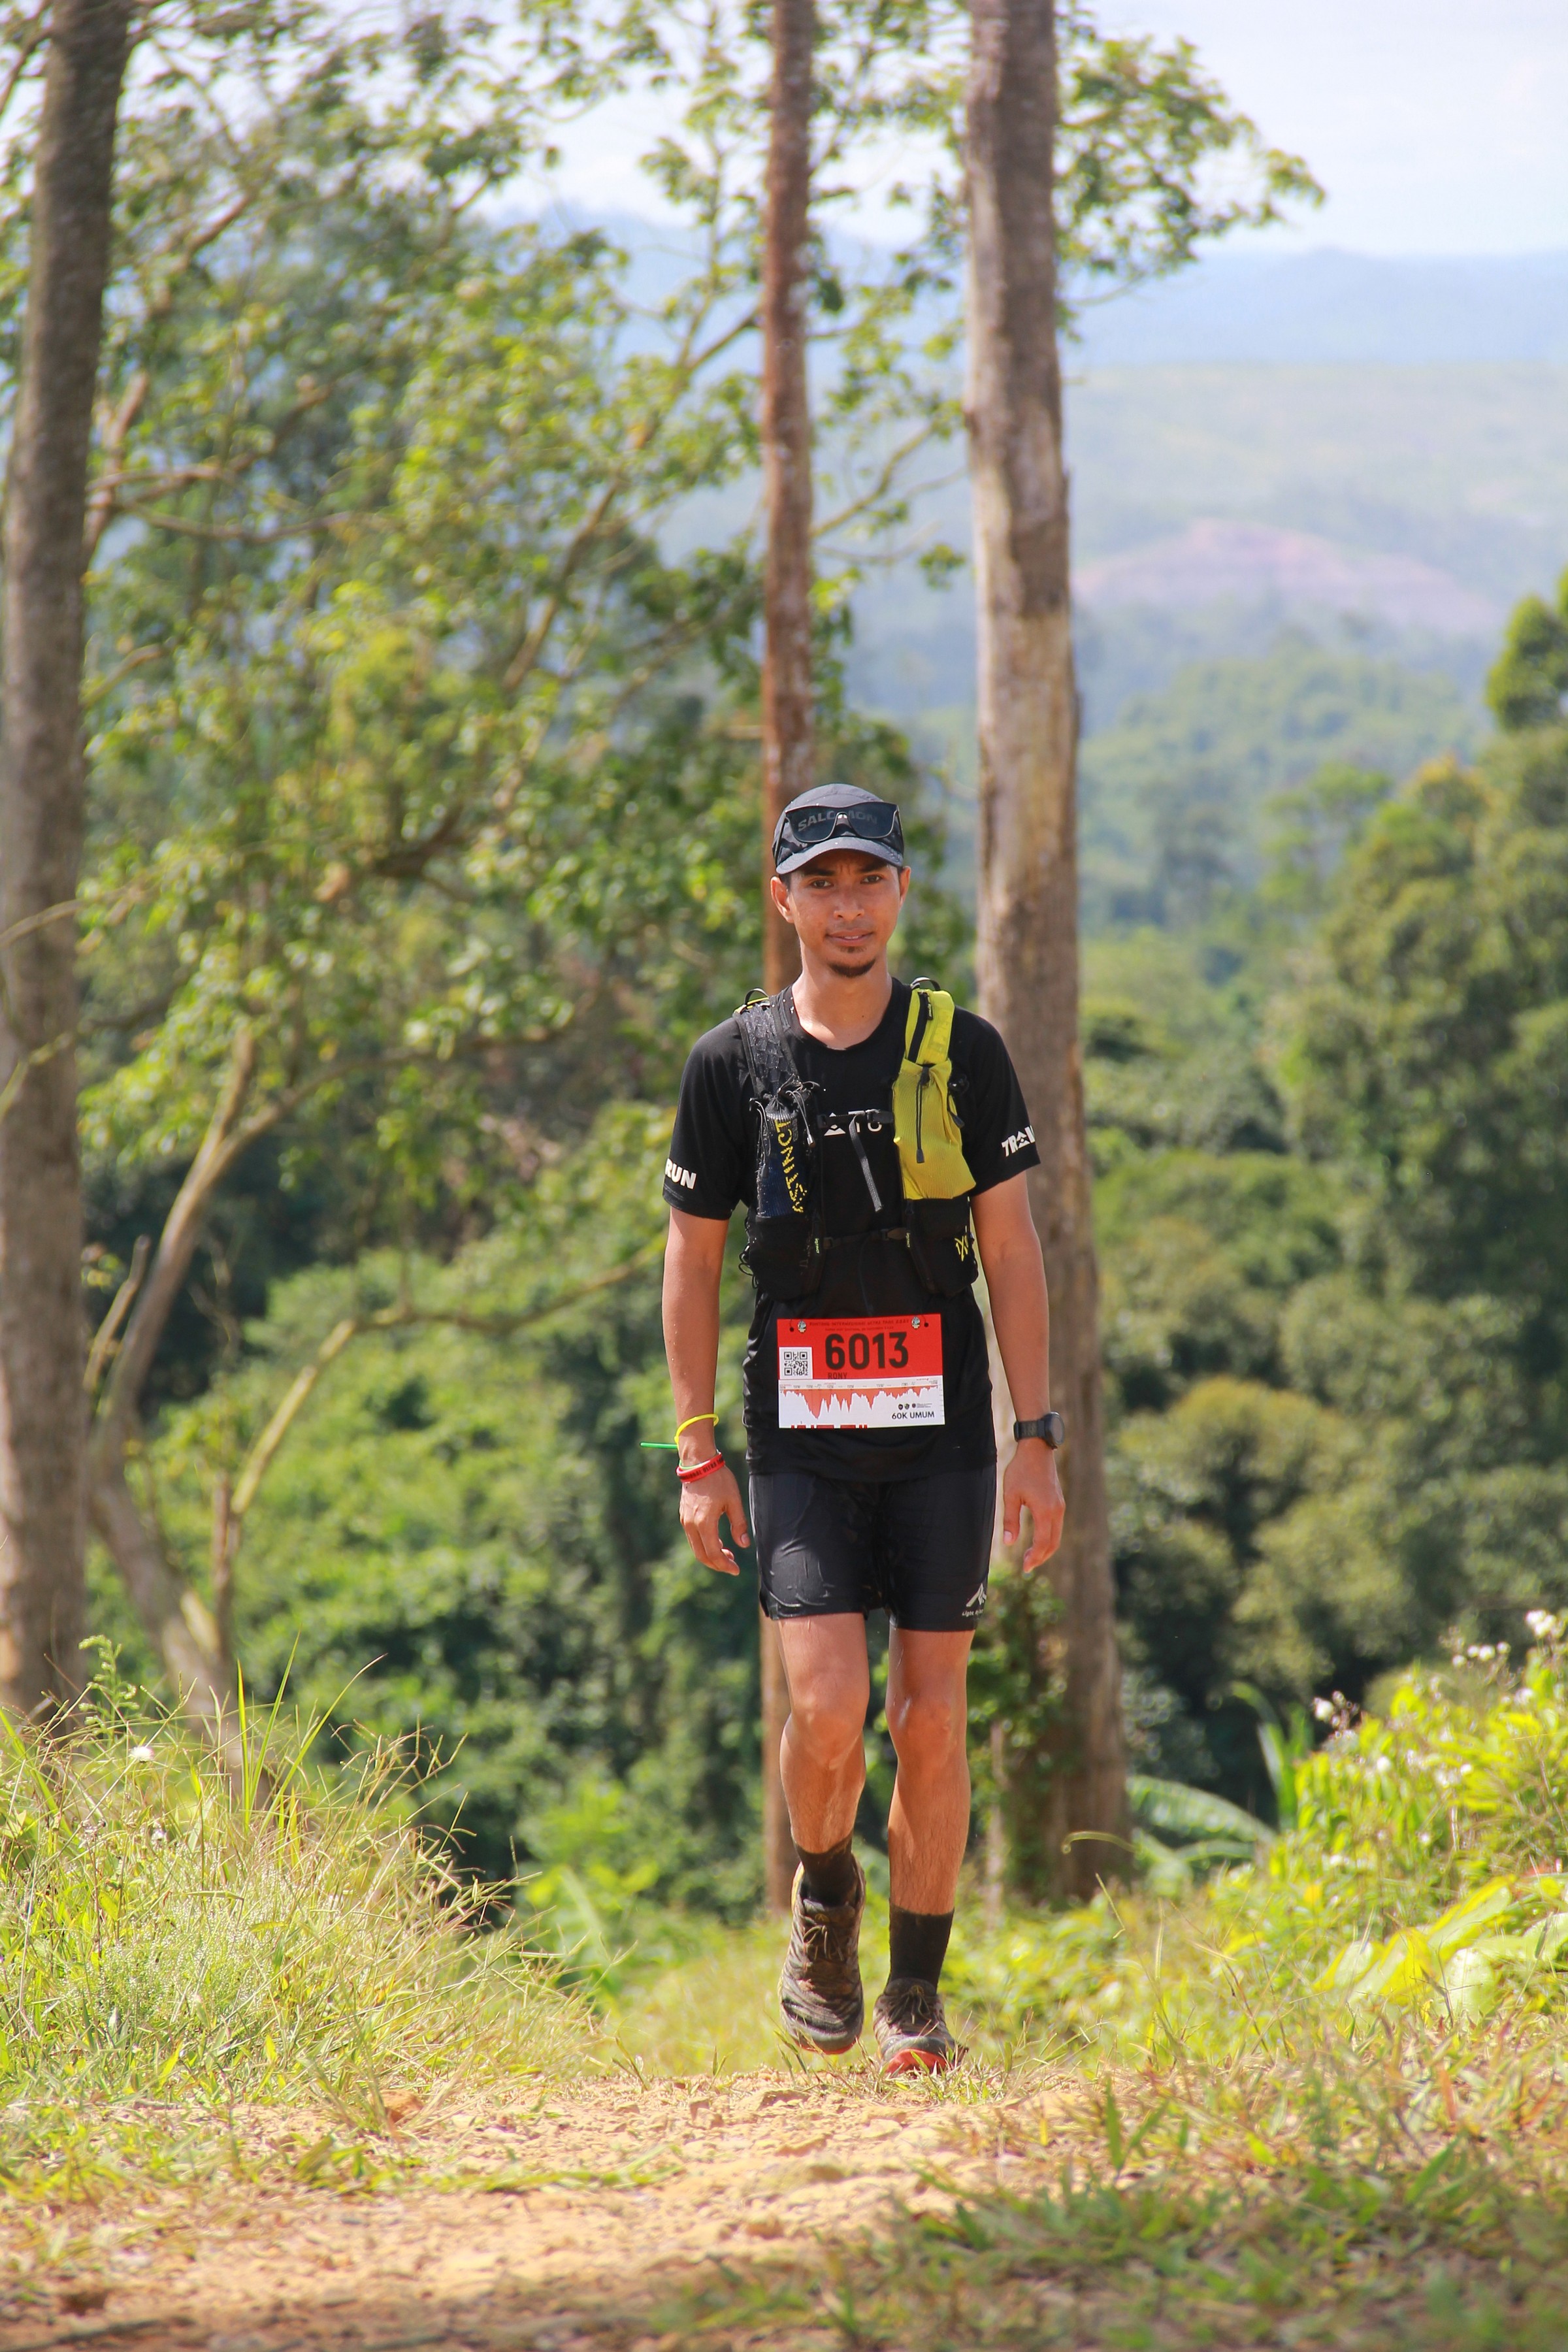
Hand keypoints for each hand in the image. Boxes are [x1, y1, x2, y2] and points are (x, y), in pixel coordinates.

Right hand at [679, 1460, 750, 1576]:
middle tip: (732, 1566)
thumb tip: (744, 1545)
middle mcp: (691, 1525)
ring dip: (711, 1555)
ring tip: (728, 1554)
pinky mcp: (684, 1516)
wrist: (698, 1463)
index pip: (713, 1554)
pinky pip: (693, 1538)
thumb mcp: (733, 1501)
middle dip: (717, 1564)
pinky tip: (718, 1542)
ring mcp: (685, 1521)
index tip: (736, 1570)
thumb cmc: (719, 1480)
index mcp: (704, 1523)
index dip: (725, 1565)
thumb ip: (739, 1524)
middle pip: (702, 1555)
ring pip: (696, 1548)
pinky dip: (705, 1545)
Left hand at [1002, 1438, 1064, 1572]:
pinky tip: (1037, 1540)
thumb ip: (1010, 1520)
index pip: (1042, 1543)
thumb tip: (1009, 1542)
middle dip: (1041, 1557)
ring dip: (1045, 1549)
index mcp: (1045, 1511)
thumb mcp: (1010, 1494)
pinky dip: (1048, 1538)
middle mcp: (1056, 1511)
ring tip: (1031, 1556)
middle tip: (1027, 1566)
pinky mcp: (1059, 1502)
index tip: (1025, 1568)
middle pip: (1053, 1543)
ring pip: (1056, 1536)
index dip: (1033, 1558)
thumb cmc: (1021, 1470)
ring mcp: (1059, 1506)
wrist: (1037, 1450)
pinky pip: (1056, 1527)